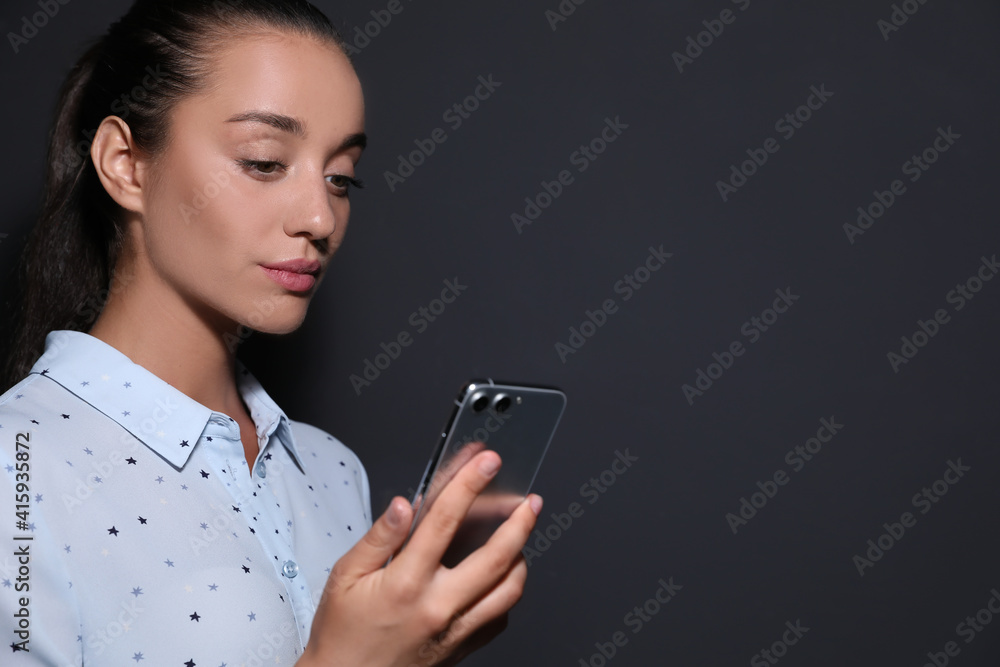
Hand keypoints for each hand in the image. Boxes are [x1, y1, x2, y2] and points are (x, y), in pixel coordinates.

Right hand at [299, 449, 542, 666]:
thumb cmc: (342, 633)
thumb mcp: (345, 576)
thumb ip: (379, 537)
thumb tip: (403, 506)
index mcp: (407, 582)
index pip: (446, 520)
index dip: (470, 484)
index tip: (486, 462)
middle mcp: (438, 606)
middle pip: (496, 557)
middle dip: (520, 522)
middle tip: (530, 502)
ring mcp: (454, 630)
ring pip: (509, 590)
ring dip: (521, 558)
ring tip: (520, 537)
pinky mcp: (461, 648)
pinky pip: (499, 619)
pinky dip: (507, 594)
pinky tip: (500, 578)